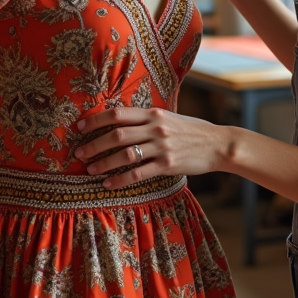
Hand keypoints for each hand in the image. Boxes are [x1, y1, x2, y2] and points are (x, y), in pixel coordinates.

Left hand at [73, 108, 228, 187]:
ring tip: (90, 170)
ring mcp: (162, 147)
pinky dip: (120, 180)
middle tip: (79, 153)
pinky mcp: (168, 165)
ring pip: (125, 155)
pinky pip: (138, 174)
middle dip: (94, 144)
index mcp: (154, 113)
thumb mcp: (169, 118)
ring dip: (104, 163)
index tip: (80, 127)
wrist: (218, 144)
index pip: (118, 114)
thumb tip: (122, 122)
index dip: (96, 120)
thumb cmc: (192, 130)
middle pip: (116, 134)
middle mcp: (156, 128)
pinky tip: (109, 184)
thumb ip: (148, 119)